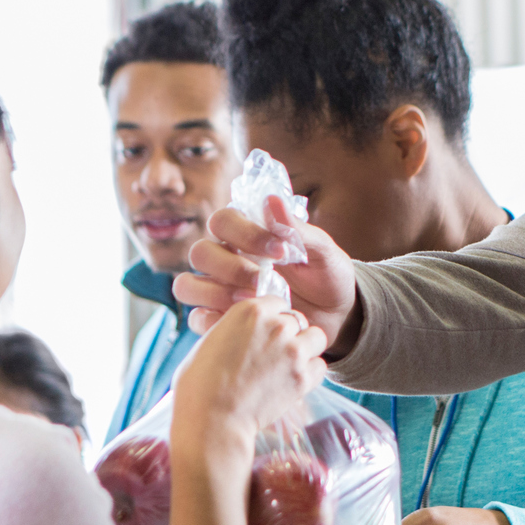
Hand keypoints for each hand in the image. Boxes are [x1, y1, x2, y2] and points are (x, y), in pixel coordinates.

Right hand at [168, 296, 328, 454]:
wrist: (212, 418)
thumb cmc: (200, 384)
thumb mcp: (211, 341)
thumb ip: (235, 329)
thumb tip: (245, 333)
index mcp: (250, 310)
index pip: (277, 303)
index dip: (273, 319)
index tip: (266, 334)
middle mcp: (276, 325)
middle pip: (297, 320)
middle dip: (289, 335)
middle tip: (275, 355)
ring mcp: (292, 350)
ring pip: (316, 338)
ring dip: (306, 350)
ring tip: (289, 367)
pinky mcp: (303, 376)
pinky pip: (319, 367)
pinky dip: (310, 374)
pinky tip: (293, 383)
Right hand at [172, 196, 361, 351]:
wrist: (336, 317)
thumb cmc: (326, 277)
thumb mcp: (322, 252)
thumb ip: (297, 229)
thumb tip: (272, 200)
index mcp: (246, 235)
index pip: (222, 220)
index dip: (245, 233)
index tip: (280, 251)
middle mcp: (226, 259)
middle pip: (199, 253)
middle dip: (231, 267)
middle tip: (263, 280)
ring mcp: (219, 290)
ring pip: (187, 285)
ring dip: (216, 293)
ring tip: (252, 301)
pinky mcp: (220, 319)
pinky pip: (197, 319)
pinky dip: (215, 321)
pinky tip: (246, 324)